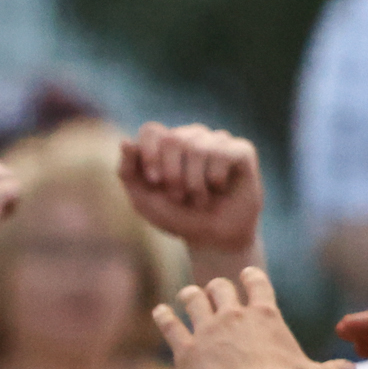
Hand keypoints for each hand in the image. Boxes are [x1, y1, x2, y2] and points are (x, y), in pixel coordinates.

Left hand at [118, 122, 261, 258]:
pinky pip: (224, 153)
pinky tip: (219, 188)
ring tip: (199, 198)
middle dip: (172, 175)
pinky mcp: (241, 150)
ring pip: (198, 147)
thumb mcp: (143, 200)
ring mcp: (217, 140)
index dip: (150, 155)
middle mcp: (190, 136)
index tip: (154, 181)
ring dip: (195, 183)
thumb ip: (128, 172)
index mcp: (164, 144)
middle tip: (179, 196)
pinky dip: (216, 178)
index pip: (151, 130)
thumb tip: (125, 141)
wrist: (212, 238)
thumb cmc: (175, 216)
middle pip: (173, 139)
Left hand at [153, 268, 354, 368]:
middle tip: (214, 289)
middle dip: (217, 287)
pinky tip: (160, 312)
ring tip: (187, 294)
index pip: (257, 284)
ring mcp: (208, 330)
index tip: (246, 275)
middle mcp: (234, 315)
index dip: (251, 277)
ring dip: (190, 295)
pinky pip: (170, 326)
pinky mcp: (186, 349)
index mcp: (266, 315)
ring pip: (193, 300)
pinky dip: (164, 317)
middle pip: (220, 288)